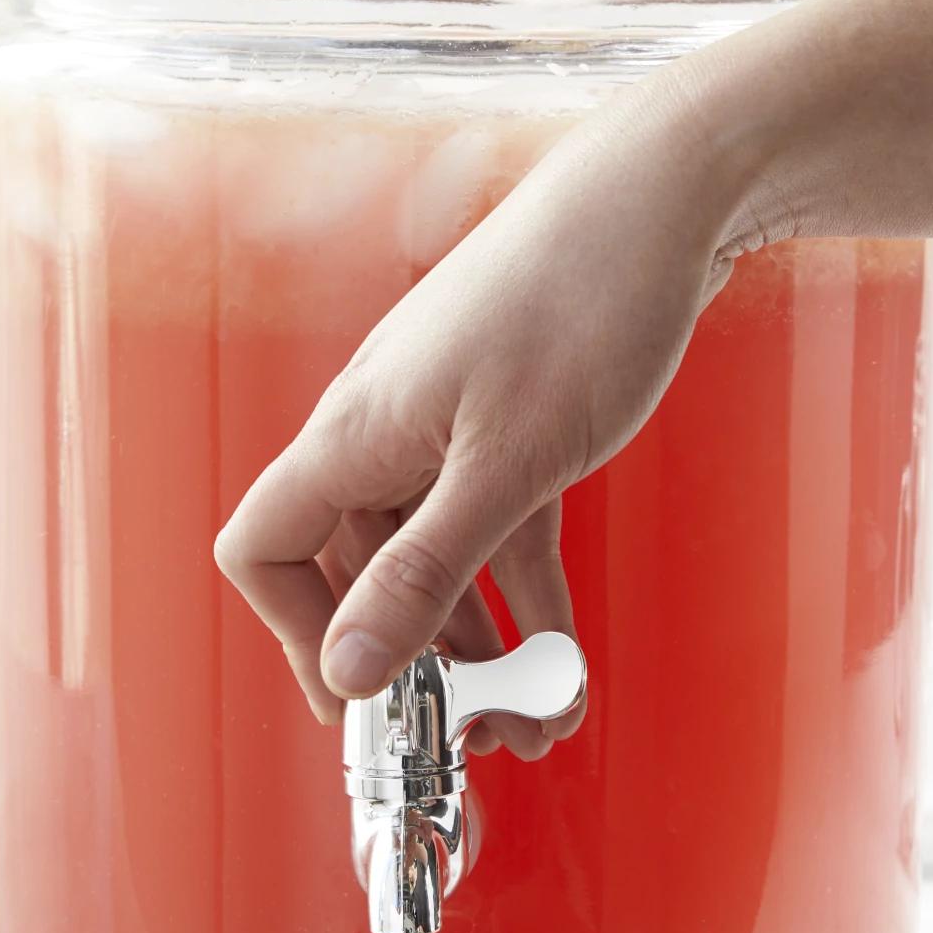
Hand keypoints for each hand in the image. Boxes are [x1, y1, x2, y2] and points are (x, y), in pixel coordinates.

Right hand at [214, 62, 750, 743]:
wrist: (666, 198)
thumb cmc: (581, 301)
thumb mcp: (506, 465)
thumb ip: (426, 572)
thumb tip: (349, 667)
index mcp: (354, 432)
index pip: (266, 550)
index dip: (297, 633)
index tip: (364, 700)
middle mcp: (384, 430)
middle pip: (357, 570)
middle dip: (410, 661)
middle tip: (471, 734)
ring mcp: (446, 425)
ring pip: (435, 558)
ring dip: (479, 643)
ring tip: (537, 712)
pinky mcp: (509, 422)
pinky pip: (495, 528)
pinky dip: (522, 591)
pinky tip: (564, 650)